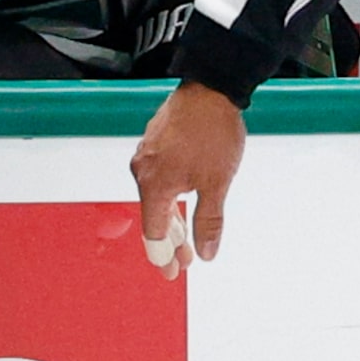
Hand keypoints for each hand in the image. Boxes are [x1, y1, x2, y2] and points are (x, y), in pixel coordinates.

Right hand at [130, 80, 246, 278]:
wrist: (211, 88)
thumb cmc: (213, 133)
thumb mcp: (217, 184)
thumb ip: (208, 221)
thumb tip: (205, 252)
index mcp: (154, 185)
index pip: (153, 234)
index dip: (163, 257)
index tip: (173, 272)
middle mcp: (143, 170)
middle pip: (152, 216)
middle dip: (169, 241)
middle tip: (183, 260)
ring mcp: (147, 153)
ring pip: (155, 195)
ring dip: (170, 216)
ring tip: (184, 233)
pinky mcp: (155, 140)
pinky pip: (156, 176)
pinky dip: (169, 194)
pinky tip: (181, 198)